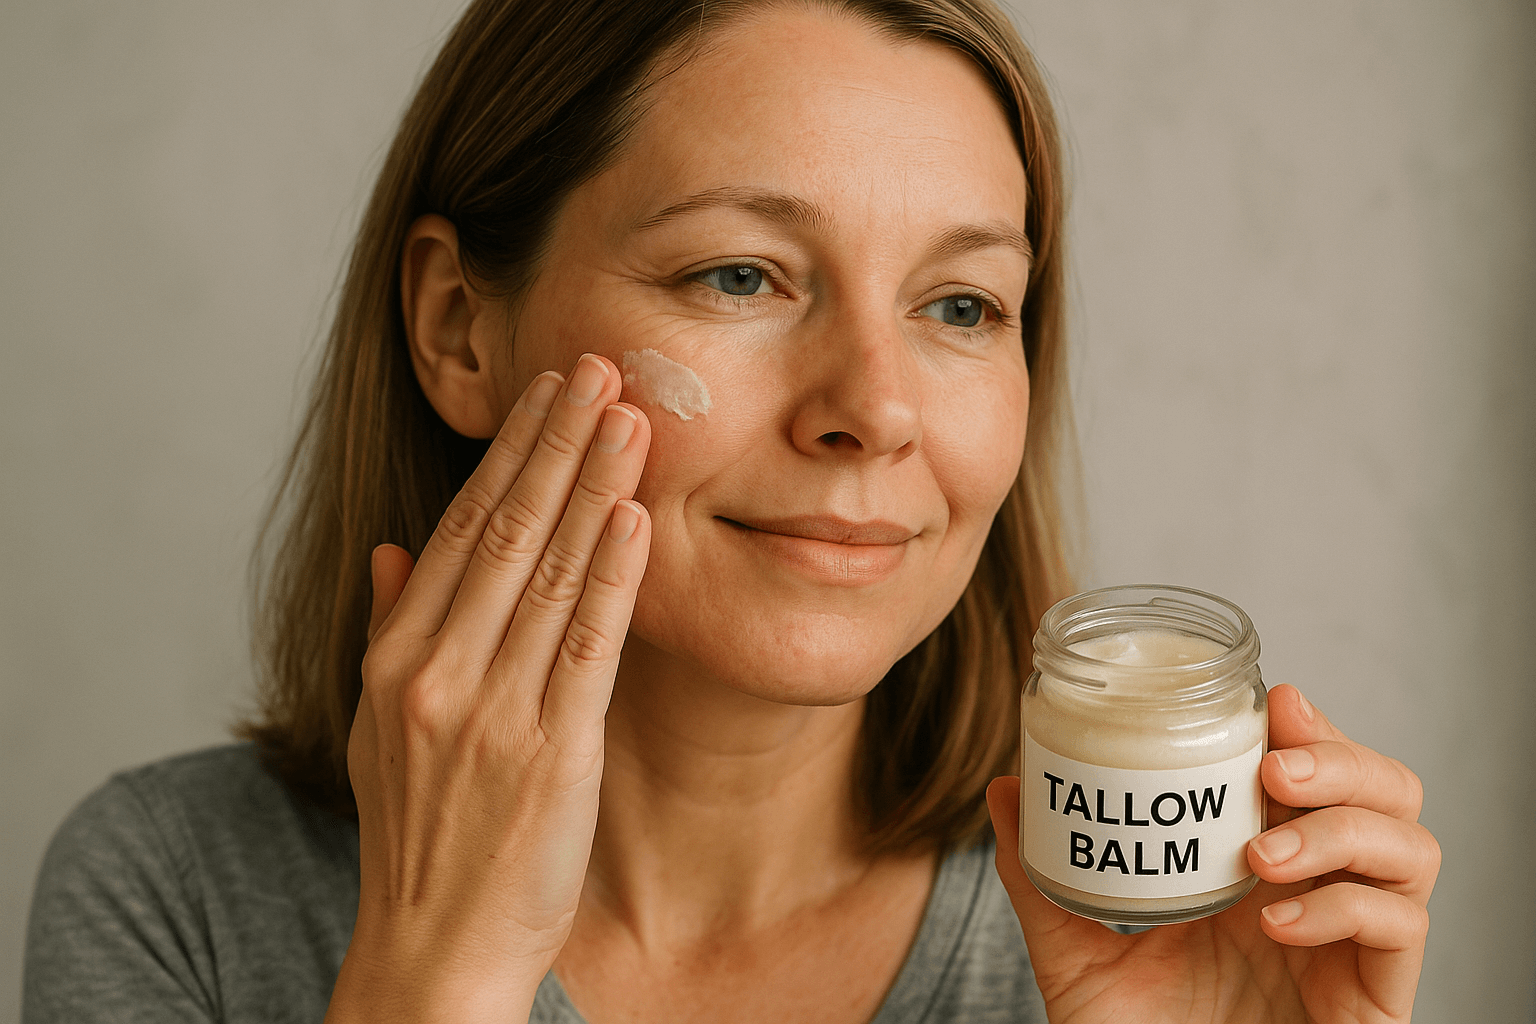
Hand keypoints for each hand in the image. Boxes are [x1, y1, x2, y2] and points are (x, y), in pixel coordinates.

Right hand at [326, 355, 651, 1021]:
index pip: (459, 530)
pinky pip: (585, 646)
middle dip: (554, 442)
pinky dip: (610, 576)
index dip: (508, 453)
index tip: (545, 390)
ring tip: (628, 416)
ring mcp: (491, 712)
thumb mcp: (382, 729)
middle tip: (597, 366)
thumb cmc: (421, 834)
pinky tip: (635, 517)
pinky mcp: (551, 753)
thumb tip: (395, 549)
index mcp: (397, 661)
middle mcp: (437, 674)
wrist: (434, 947)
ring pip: (547, 573)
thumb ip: (392, 629)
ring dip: (591, 486)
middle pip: (504, 532)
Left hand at [988, 684, 1439, 1023]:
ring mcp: (1354, 945)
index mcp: (1261, 866)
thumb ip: (1041, 876)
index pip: (1317, 772)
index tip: (1275, 699)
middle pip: (1387, 791)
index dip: (1311, 728)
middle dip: (1342, 760)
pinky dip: (1343, 910)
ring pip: (1411, 847)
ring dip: (1342, 829)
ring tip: (1263, 853)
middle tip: (1275, 766)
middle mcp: (1318, 893)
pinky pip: (1402, 929)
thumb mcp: (1074, 950)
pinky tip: (1276, 922)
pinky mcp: (1378, 1001)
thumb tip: (1006, 788)